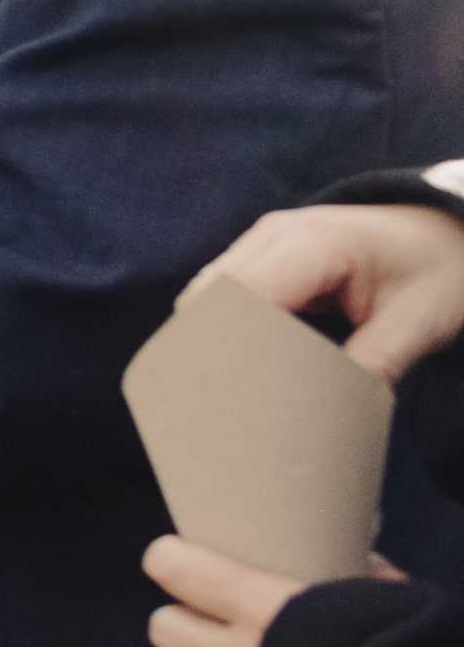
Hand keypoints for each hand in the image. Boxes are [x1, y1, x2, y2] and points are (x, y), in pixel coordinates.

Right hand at [200, 201, 463, 384]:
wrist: (447, 232)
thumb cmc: (439, 273)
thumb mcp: (417, 323)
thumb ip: (369, 365)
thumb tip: (324, 415)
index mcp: (315, 242)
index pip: (241, 297)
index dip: (230, 348)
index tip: (241, 400)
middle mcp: (274, 234)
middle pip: (209, 298)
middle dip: (213, 350)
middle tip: (235, 404)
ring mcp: (262, 240)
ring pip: (206, 297)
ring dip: (218, 340)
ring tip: (242, 387)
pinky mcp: (260, 254)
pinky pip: (222, 294)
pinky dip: (227, 329)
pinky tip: (249, 363)